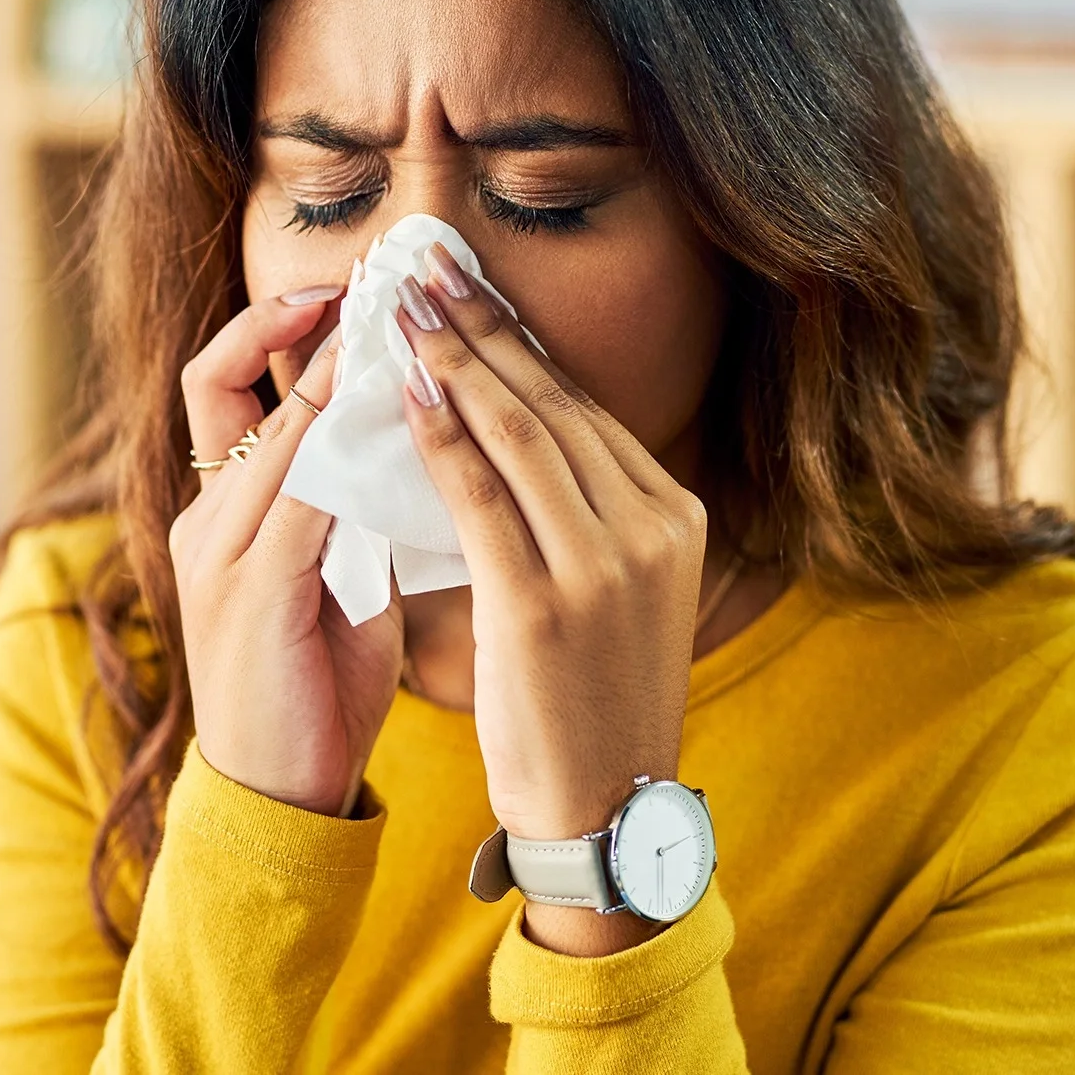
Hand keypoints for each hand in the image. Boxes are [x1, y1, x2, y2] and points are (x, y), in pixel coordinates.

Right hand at [171, 290, 403, 816]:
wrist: (281, 797)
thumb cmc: (316, 691)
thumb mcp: (337, 581)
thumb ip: (354, 513)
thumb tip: (416, 446)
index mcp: (218, 513)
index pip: (228, 385)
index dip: (278, 327)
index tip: (349, 288)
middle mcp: (203, 519)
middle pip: (225, 379)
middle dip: (294, 318)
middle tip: (368, 276)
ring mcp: (217, 550)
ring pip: (270, 426)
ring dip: (333, 368)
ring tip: (393, 323)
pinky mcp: (250, 587)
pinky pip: (299, 491)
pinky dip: (346, 443)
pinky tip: (397, 415)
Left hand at [393, 245, 708, 878]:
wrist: (605, 812)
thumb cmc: (594, 700)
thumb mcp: (618, 593)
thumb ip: (587, 514)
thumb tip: (524, 432)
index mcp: (673, 516)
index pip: (582, 406)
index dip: (517, 337)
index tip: (467, 283)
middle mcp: (650, 526)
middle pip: (551, 400)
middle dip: (480, 324)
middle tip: (424, 263)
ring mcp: (603, 564)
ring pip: (517, 431)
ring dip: (451, 357)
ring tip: (401, 303)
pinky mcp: (545, 603)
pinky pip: (481, 495)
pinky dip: (439, 435)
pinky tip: (402, 390)